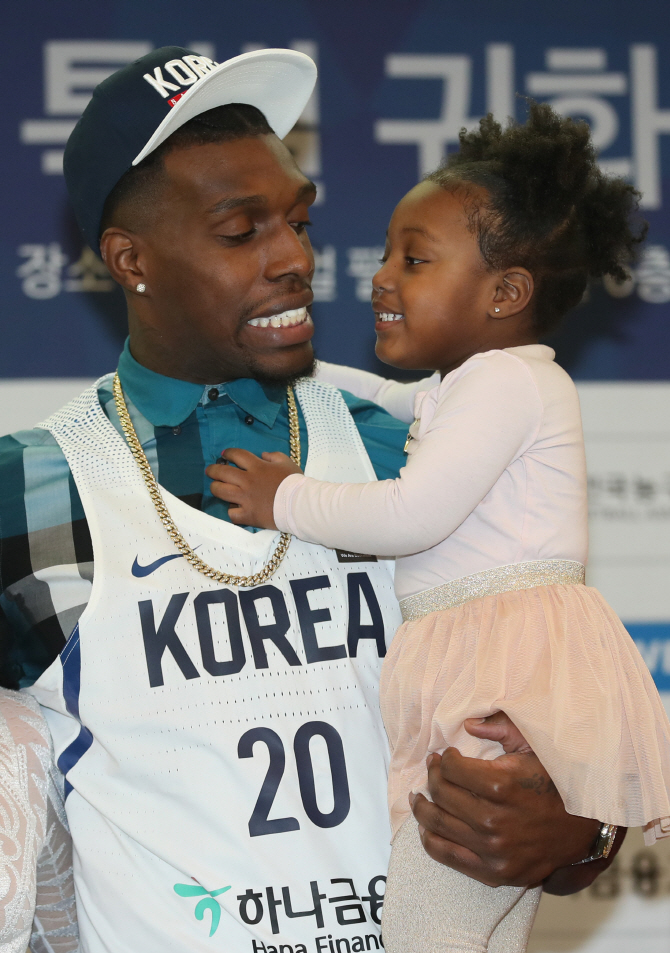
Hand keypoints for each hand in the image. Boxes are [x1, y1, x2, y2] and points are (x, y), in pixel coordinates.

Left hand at [206, 449, 302, 528]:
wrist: (299, 504)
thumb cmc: (295, 483)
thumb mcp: (287, 463)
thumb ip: (274, 456)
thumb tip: (263, 455)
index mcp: (257, 467)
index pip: (237, 455)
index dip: (229, 453)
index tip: (224, 454)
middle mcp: (247, 481)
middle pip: (222, 472)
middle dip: (213, 470)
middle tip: (210, 471)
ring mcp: (245, 499)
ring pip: (220, 491)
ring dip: (215, 488)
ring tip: (215, 487)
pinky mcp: (248, 515)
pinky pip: (232, 514)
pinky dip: (232, 511)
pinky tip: (234, 509)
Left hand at [411, 711, 599, 887]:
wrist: (583, 830)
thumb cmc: (555, 782)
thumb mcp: (534, 747)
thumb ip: (501, 728)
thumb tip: (467, 724)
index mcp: (503, 785)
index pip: (451, 768)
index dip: (444, 758)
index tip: (445, 755)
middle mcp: (494, 821)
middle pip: (442, 794)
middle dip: (432, 776)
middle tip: (432, 769)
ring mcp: (493, 850)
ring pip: (438, 824)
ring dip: (422, 807)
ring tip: (419, 796)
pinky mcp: (494, 873)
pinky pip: (447, 856)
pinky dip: (430, 840)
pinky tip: (426, 826)